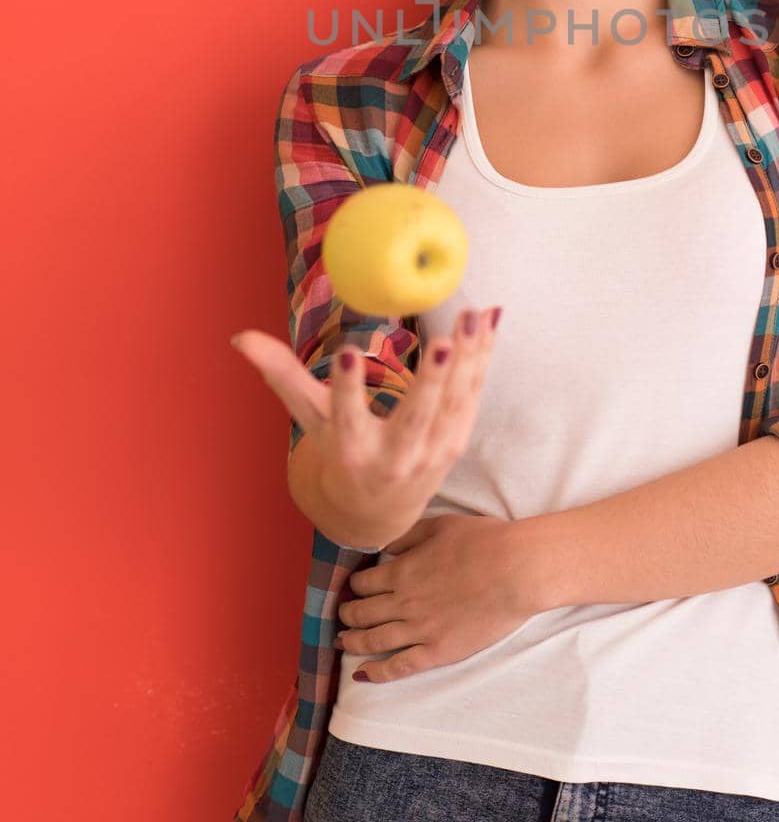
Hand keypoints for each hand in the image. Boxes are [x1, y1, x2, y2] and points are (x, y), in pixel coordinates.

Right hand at [230, 304, 502, 548]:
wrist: (377, 511)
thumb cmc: (338, 452)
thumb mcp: (310, 419)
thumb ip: (281, 375)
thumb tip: (240, 337)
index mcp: (352, 451)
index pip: (347, 417)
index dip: (347, 388)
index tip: (348, 353)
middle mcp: (395, 457)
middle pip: (417, 416)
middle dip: (431, 379)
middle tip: (442, 341)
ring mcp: (432, 452)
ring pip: (454, 403)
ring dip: (468, 359)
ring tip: (473, 315)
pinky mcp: (456, 442)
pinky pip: (472, 395)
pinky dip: (482, 358)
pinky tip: (490, 320)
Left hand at [335, 512, 534, 682]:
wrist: (515, 570)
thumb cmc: (483, 541)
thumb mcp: (440, 525)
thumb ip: (408, 536)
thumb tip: (384, 545)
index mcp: (403, 570)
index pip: (364, 583)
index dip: (354, 586)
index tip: (352, 588)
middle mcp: (404, 602)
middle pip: (362, 613)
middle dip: (348, 614)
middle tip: (342, 616)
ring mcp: (420, 629)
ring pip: (374, 641)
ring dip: (353, 642)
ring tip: (344, 643)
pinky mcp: (438, 651)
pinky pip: (400, 666)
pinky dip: (378, 672)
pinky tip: (363, 675)